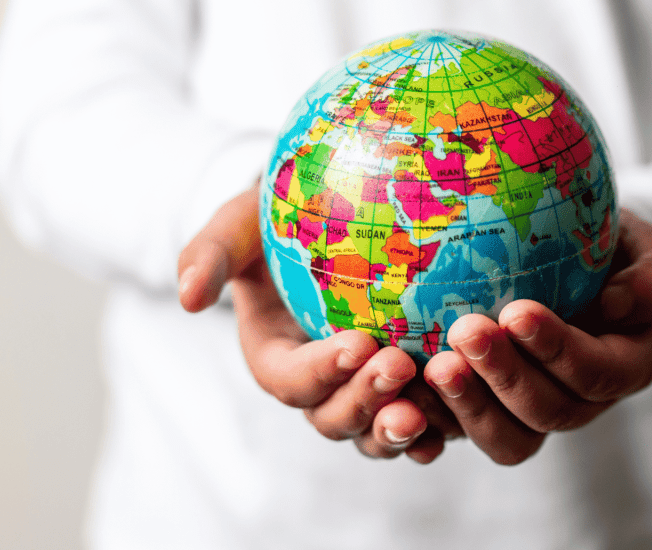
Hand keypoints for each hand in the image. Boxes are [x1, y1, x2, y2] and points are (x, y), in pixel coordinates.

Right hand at [178, 185, 460, 462]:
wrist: (319, 221)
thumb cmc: (273, 219)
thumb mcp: (235, 225)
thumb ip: (209, 256)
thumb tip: (187, 297)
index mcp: (274, 356)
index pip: (290, 379)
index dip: (321, 371)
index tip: (358, 342)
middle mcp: (317, 386)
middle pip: (333, 418)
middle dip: (364, 403)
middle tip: (399, 367)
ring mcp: (360, 392)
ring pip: (375, 432)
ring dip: (399, 428)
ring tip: (429, 409)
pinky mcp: (402, 387)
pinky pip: (420, 420)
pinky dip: (438, 426)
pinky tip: (464, 411)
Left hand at [423, 209, 651, 463]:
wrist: (571, 261)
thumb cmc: (608, 246)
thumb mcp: (646, 248)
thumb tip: (617, 306)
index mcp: (622, 366)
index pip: (595, 373)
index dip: (557, 350)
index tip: (516, 311)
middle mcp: (579, 401)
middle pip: (546, 414)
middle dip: (504, 377)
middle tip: (464, 331)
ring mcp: (529, 413)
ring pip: (505, 438)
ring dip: (468, 406)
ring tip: (433, 365)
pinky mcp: (486, 412)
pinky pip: (460, 434)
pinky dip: (433, 422)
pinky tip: (402, 395)